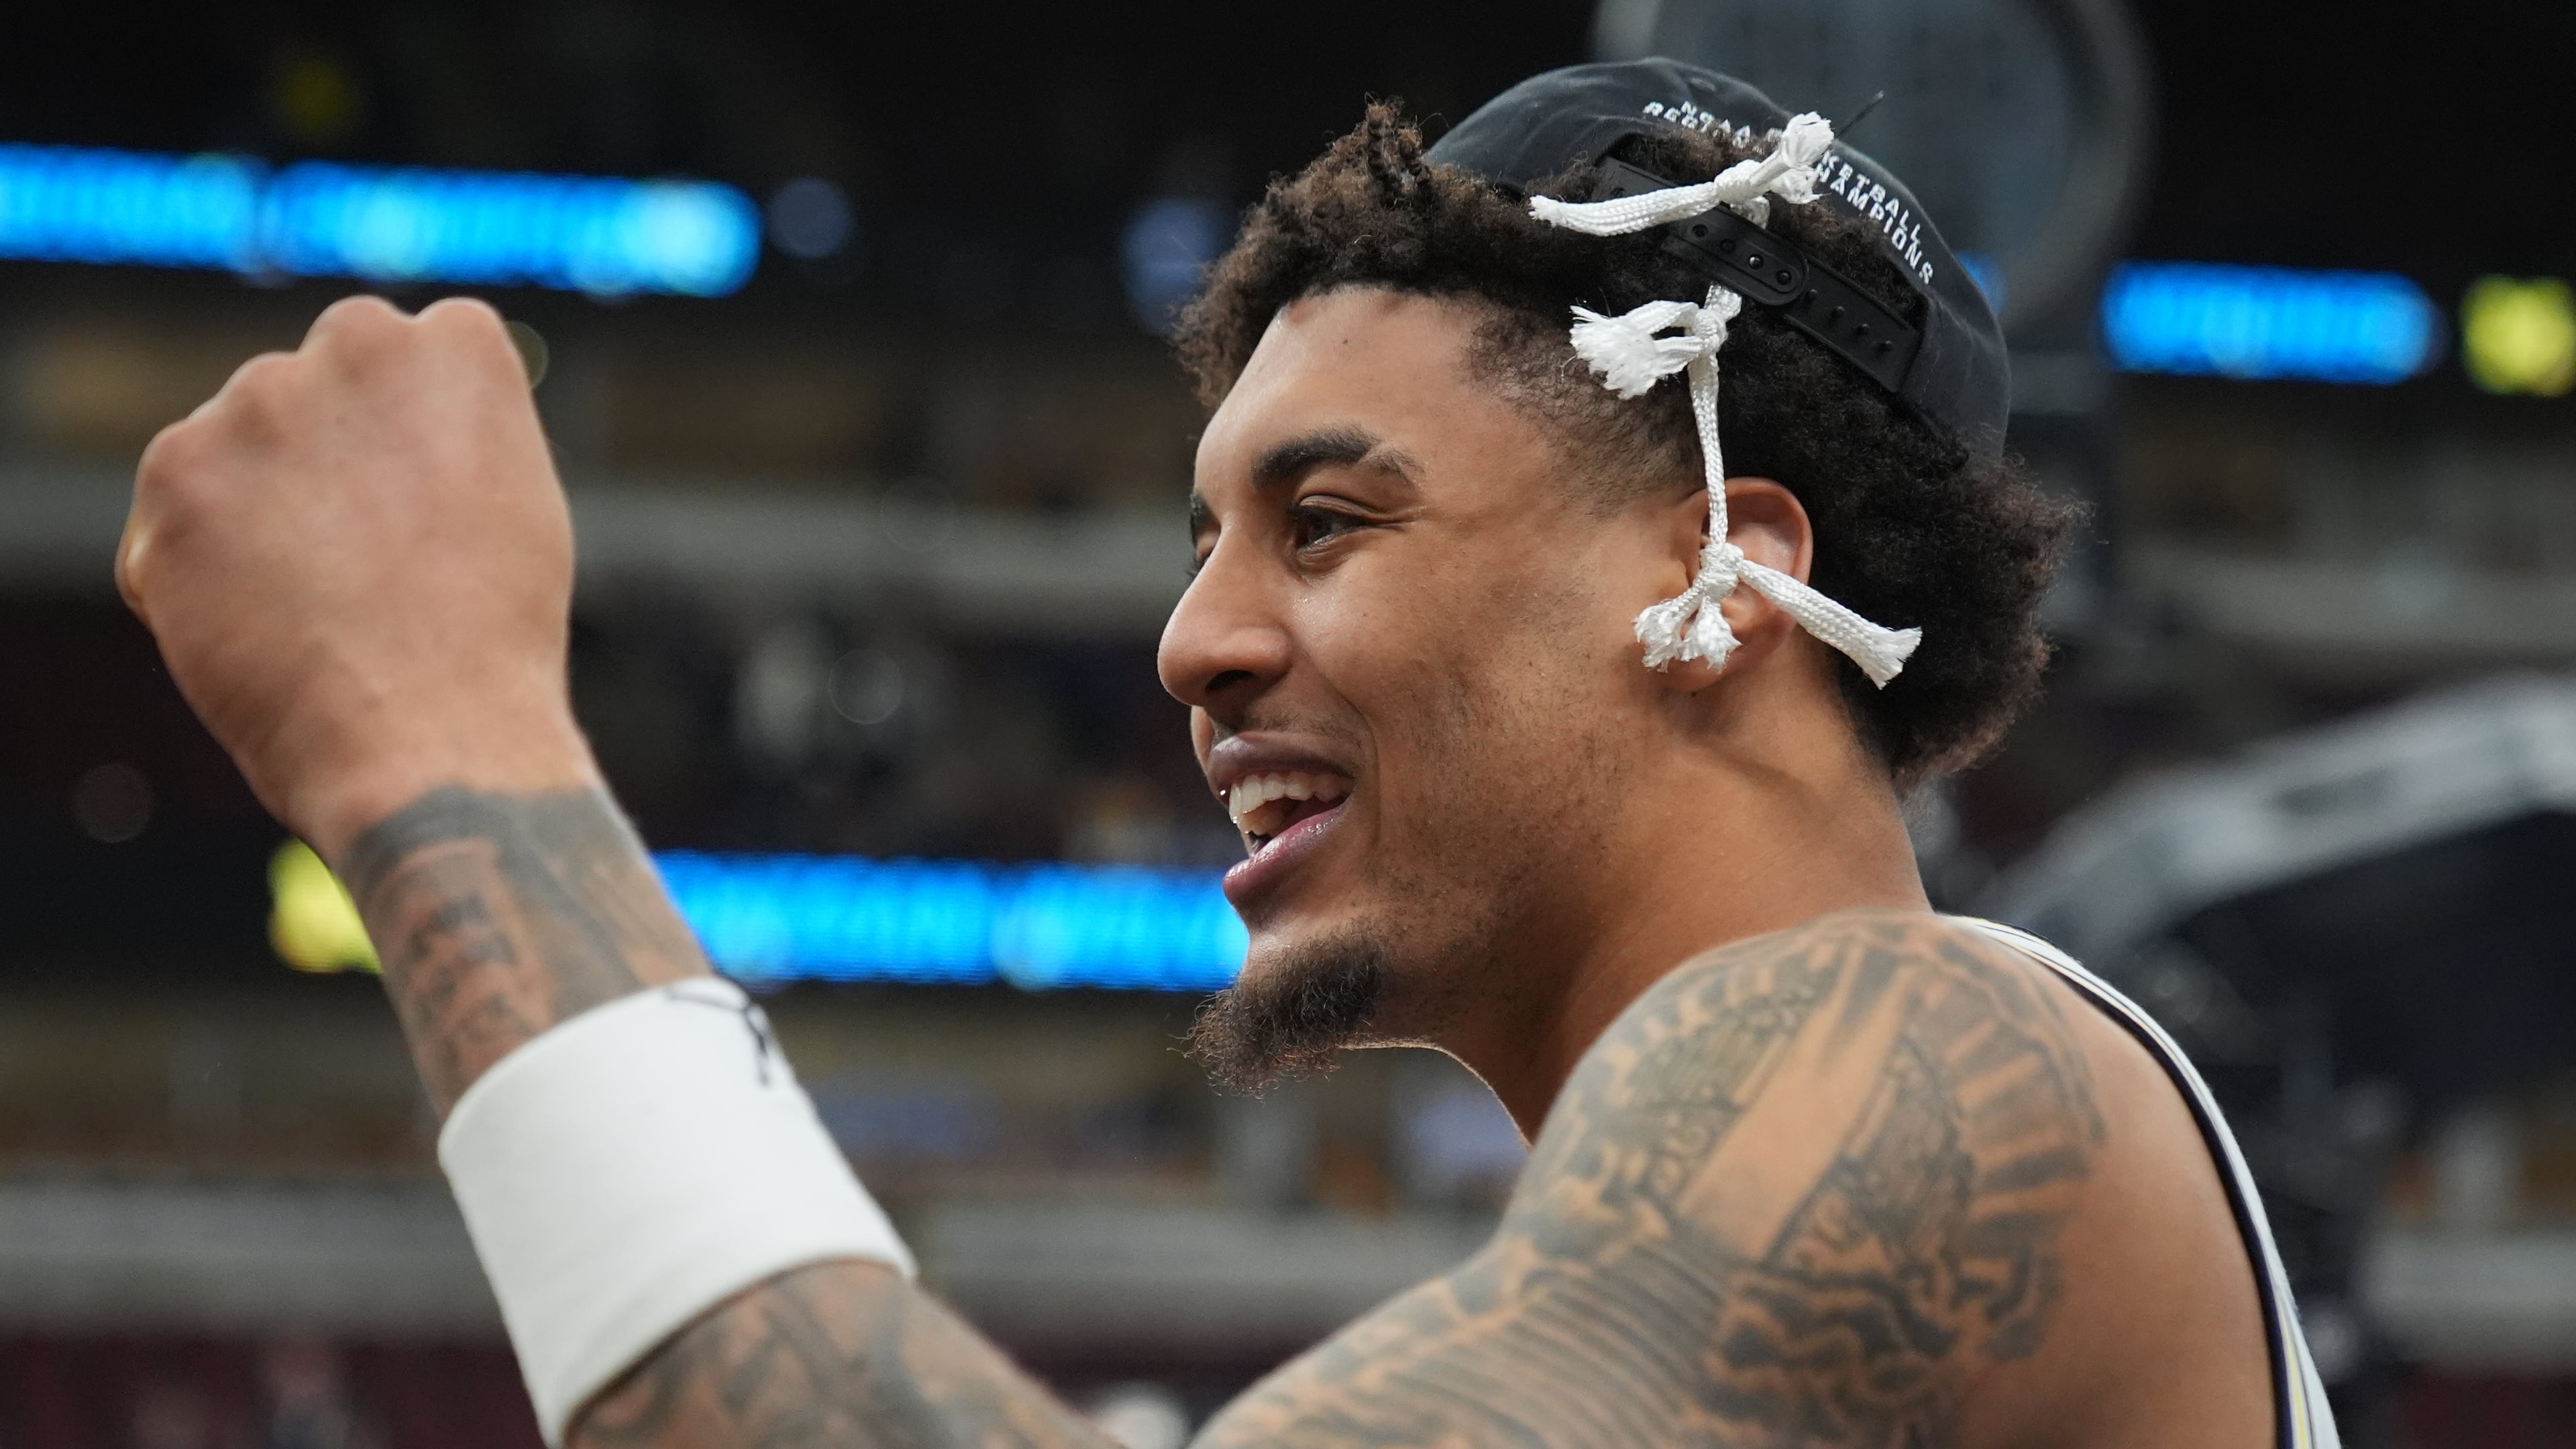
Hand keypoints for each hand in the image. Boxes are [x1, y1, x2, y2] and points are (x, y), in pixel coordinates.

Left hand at [119, 295, 597, 859]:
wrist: (432, 735)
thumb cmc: (492, 638)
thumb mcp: (511, 499)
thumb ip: (444, 433)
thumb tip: (378, 434)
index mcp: (460, 340)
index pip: (404, 353)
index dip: (404, 440)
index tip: (419, 505)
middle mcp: (358, 340)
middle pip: (308, 391)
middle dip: (316, 461)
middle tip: (361, 564)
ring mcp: (259, 399)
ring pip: (234, 451)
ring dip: (255, 514)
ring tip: (316, 609)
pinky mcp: (177, 467)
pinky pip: (171, 516)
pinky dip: (196, 571)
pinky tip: (259, 627)